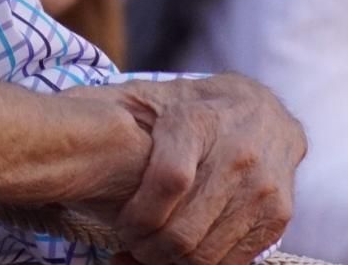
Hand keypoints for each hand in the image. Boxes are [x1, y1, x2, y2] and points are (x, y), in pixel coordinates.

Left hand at [96, 75, 304, 264]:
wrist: (263, 112)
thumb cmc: (194, 110)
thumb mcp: (154, 98)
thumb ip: (116, 111)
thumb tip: (69, 119)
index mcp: (199, 121)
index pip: (168, 181)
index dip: (139, 215)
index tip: (122, 224)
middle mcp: (238, 154)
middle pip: (184, 229)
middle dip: (147, 247)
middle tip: (130, 243)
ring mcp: (263, 188)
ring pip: (205, 252)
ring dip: (168, 262)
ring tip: (148, 251)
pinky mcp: (278, 216)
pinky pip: (231, 261)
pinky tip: (178, 258)